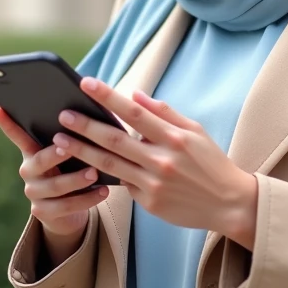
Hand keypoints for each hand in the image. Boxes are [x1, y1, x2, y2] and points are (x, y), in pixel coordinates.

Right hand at [0, 106, 108, 267]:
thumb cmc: (72, 169)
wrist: (70, 208)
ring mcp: (34, 193)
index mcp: (32, 151)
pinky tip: (103, 191)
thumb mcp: (70, 153)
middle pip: (39, 162)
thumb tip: (88, 115)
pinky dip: (87, 198)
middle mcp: (28, 171)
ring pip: (55, 187)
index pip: (17, 135)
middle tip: (72, 148)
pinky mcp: (43, 212)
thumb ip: (71, 137)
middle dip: (55, 155)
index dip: (6, 124)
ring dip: (76, 179)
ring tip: (95, 173)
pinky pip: (66, 206)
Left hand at [53, 78, 259, 249]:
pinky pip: (122, 184)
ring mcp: (153, 183)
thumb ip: (165, 113)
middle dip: (85, 125)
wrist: (229, 204)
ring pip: (109, 164)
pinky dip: (102, 173)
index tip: (86, 84)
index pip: (134, 112)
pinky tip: (82, 165)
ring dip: (82, 151)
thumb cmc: (211, 163)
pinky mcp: (149, 203)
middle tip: (62, 115)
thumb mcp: (195, 131)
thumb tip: (135, 95)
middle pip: (114, 139)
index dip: (108, 97)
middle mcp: (161, 160)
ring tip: (59, 141)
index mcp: (174, 137)